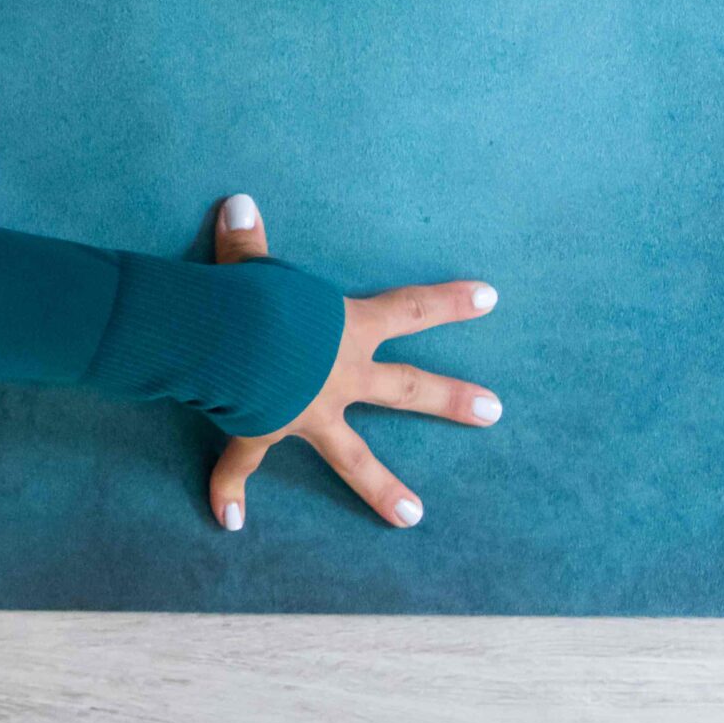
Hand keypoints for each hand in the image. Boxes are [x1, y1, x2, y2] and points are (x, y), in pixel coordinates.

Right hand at [206, 192, 500, 530]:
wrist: (228, 342)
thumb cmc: (252, 297)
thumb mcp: (255, 265)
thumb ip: (248, 243)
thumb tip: (239, 202)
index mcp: (345, 329)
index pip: (407, 309)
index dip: (448, 303)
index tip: (491, 298)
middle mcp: (338, 374)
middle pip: (405, 388)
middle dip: (450, 400)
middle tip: (494, 412)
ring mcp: (308, 410)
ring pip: (353, 455)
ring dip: (382, 487)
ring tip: (413, 517)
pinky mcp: (263, 430)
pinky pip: (243, 464)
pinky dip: (231, 490)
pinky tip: (229, 520)